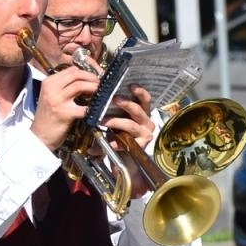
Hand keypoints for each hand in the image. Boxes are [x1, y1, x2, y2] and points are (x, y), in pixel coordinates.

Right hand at [32, 67, 98, 151]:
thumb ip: (65, 87)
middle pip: (76, 75)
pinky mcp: (64, 113)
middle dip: (92, 78)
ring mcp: (56, 100)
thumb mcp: (52, 97)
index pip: (71, 70)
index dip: (87, 72)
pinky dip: (94, 108)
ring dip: (94, 88)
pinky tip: (99, 109)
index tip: (95, 77)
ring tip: (101, 93)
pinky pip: (83, 108)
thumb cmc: (49, 117)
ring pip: (79, 86)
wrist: (40, 135)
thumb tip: (85, 80)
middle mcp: (51, 89)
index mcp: (48, 83)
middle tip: (101, 84)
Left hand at [105, 85, 157, 199]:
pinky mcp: (139, 147)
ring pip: (130, 125)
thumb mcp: (118, 120)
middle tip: (115, 99)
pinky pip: (124, 143)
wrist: (126, 160)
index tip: (131, 85)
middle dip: (126, 103)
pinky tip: (105, 144)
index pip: (145, 100)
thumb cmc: (120, 135)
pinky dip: (113, 143)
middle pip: (138, 110)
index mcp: (143, 113)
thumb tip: (99, 94)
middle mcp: (147, 123)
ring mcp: (144, 135)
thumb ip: (113, 109)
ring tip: (102, 121)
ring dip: (115, 121)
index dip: (139, 92)